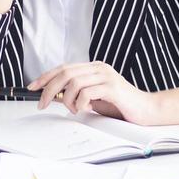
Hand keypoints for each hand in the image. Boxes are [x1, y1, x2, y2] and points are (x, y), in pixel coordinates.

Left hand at [30, 62, 157, 123]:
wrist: (146, 111)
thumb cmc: (120, 106)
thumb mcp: (93, 99)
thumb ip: (76, 95)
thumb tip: (52, 96)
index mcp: (94, 68)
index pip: (63, 67)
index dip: (46, 76)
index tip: (32, 87)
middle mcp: (99, 68)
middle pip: (65, 73)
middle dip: (48, 89)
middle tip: (41, 103)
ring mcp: (106, 76)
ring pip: (73, 82)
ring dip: (67, 99)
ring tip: (74, 110)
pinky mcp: (112, 87)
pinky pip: (86, 92)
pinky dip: (80, 103)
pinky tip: (86, 109)